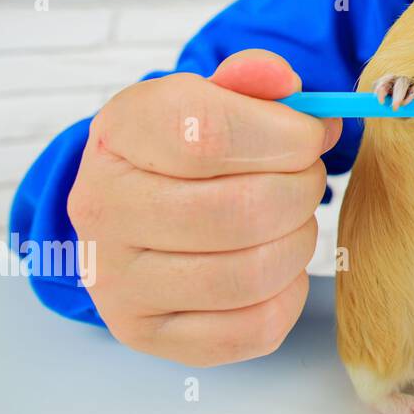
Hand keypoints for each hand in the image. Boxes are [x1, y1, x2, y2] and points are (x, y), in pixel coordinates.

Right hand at [67, 49, 340, 364]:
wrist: (134, 203)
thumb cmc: (186, 144)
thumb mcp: (212, 95)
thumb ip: (254, 80)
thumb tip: (286, 83)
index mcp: (120, 133)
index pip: (211, 134)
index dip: (286, 136)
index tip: (309, 134)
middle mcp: (104, 210)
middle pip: (243, 211)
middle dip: (302, 189)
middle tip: (305, 176)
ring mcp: (119, 282)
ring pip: (253, 273)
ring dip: (299, 241)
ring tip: (291, 218)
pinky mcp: (148, 333)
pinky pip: (255, 328)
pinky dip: (287, 294)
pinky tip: (274, 263)